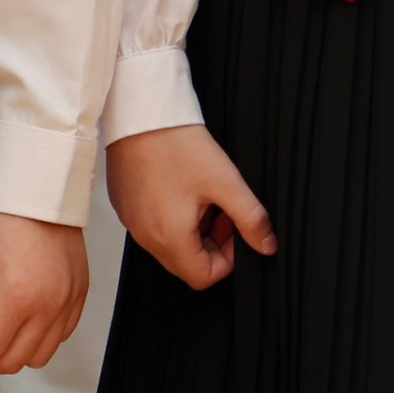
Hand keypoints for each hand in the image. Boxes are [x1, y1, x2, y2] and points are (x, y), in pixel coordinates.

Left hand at [0, 213, 87, 374]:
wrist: (38, 183)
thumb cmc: (0, 211)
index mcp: (19, 295)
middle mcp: (50, 304)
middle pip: (9, 363)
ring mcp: (69, 301)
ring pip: (36, 357)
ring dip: (12, 344)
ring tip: (2, 309)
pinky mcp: (80, 294)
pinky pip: (60, 336)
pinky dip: (38, 333)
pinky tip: (23, 306)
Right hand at [107, 123, 277, 291]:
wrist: (141, 115)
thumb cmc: (177, 145)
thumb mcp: (226, 182)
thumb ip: (251, 219)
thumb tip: (267, 245)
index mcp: (169, 238)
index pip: (203, 277)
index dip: (228, 258)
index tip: (235, 227)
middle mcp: (145, 237)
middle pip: (186, 264)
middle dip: (212, 244)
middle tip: (222, 209)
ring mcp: (132, 223)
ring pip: (170, 246)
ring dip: (194, 230)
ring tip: (204, 195)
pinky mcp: (126, 208)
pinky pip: (154, 227)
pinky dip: (173, 217)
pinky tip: (183, 188)